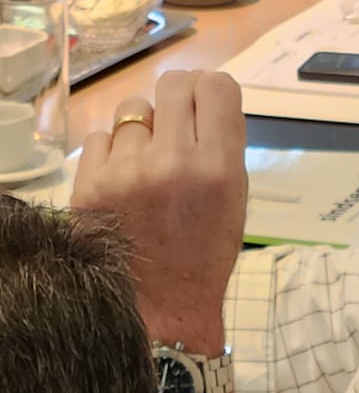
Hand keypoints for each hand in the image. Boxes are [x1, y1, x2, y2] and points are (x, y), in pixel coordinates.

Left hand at [72, 71, 247, 345]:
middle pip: (175, 84)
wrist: (161, 308)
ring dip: (142, 129)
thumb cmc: (205, 251)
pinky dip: (113, 153)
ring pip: (133, 111)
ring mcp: (127, 171)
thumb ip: (224, 143)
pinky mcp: (89, 184)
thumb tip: (206, 97)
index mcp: (219, 166)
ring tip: (146, 163)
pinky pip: (101, 137)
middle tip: (177, 122)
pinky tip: (122, 181)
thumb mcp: (235, 195)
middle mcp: (173, 161)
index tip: (207, 105)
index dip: (212, 90)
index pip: (217, 86)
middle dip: (179, 98)